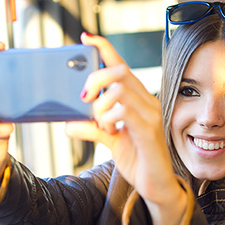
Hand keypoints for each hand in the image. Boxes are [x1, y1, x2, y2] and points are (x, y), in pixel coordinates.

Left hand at [66, 33, 186, 224]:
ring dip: (100, 105)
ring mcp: (151, 115)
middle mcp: (147, 102)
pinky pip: (124, 112)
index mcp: (139, 99)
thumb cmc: (138, 160)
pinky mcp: (149, 131)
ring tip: (100, 123)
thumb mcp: (108, 140)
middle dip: (95, 79)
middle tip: (83, 98)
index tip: (86, 39)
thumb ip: (91, 128)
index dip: (104, 49)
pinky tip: (109, 132)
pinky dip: (108, 119)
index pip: (121, 66)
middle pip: (120, 71)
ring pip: (120, 90)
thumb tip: (68, 122)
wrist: (156, 186)